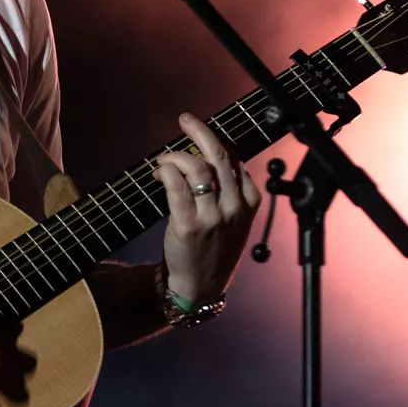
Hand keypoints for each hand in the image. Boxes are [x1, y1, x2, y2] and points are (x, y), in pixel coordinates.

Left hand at [156, 112, 261, 302]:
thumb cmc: (214, 248)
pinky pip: (176, 186)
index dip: (215, 141)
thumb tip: (204, 154)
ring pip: (196, 167)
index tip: (199, 131)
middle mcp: (234, 208)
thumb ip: (227, 190)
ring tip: (163, 161)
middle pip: (219, 156)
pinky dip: (165, 171)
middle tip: (185, 119)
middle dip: (200, 131)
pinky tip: (158, 172)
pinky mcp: (189, 226)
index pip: (235, 159)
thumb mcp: (233, 219)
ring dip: (175, 156)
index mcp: (249, 203)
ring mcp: (212, 217)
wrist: (201, 287)